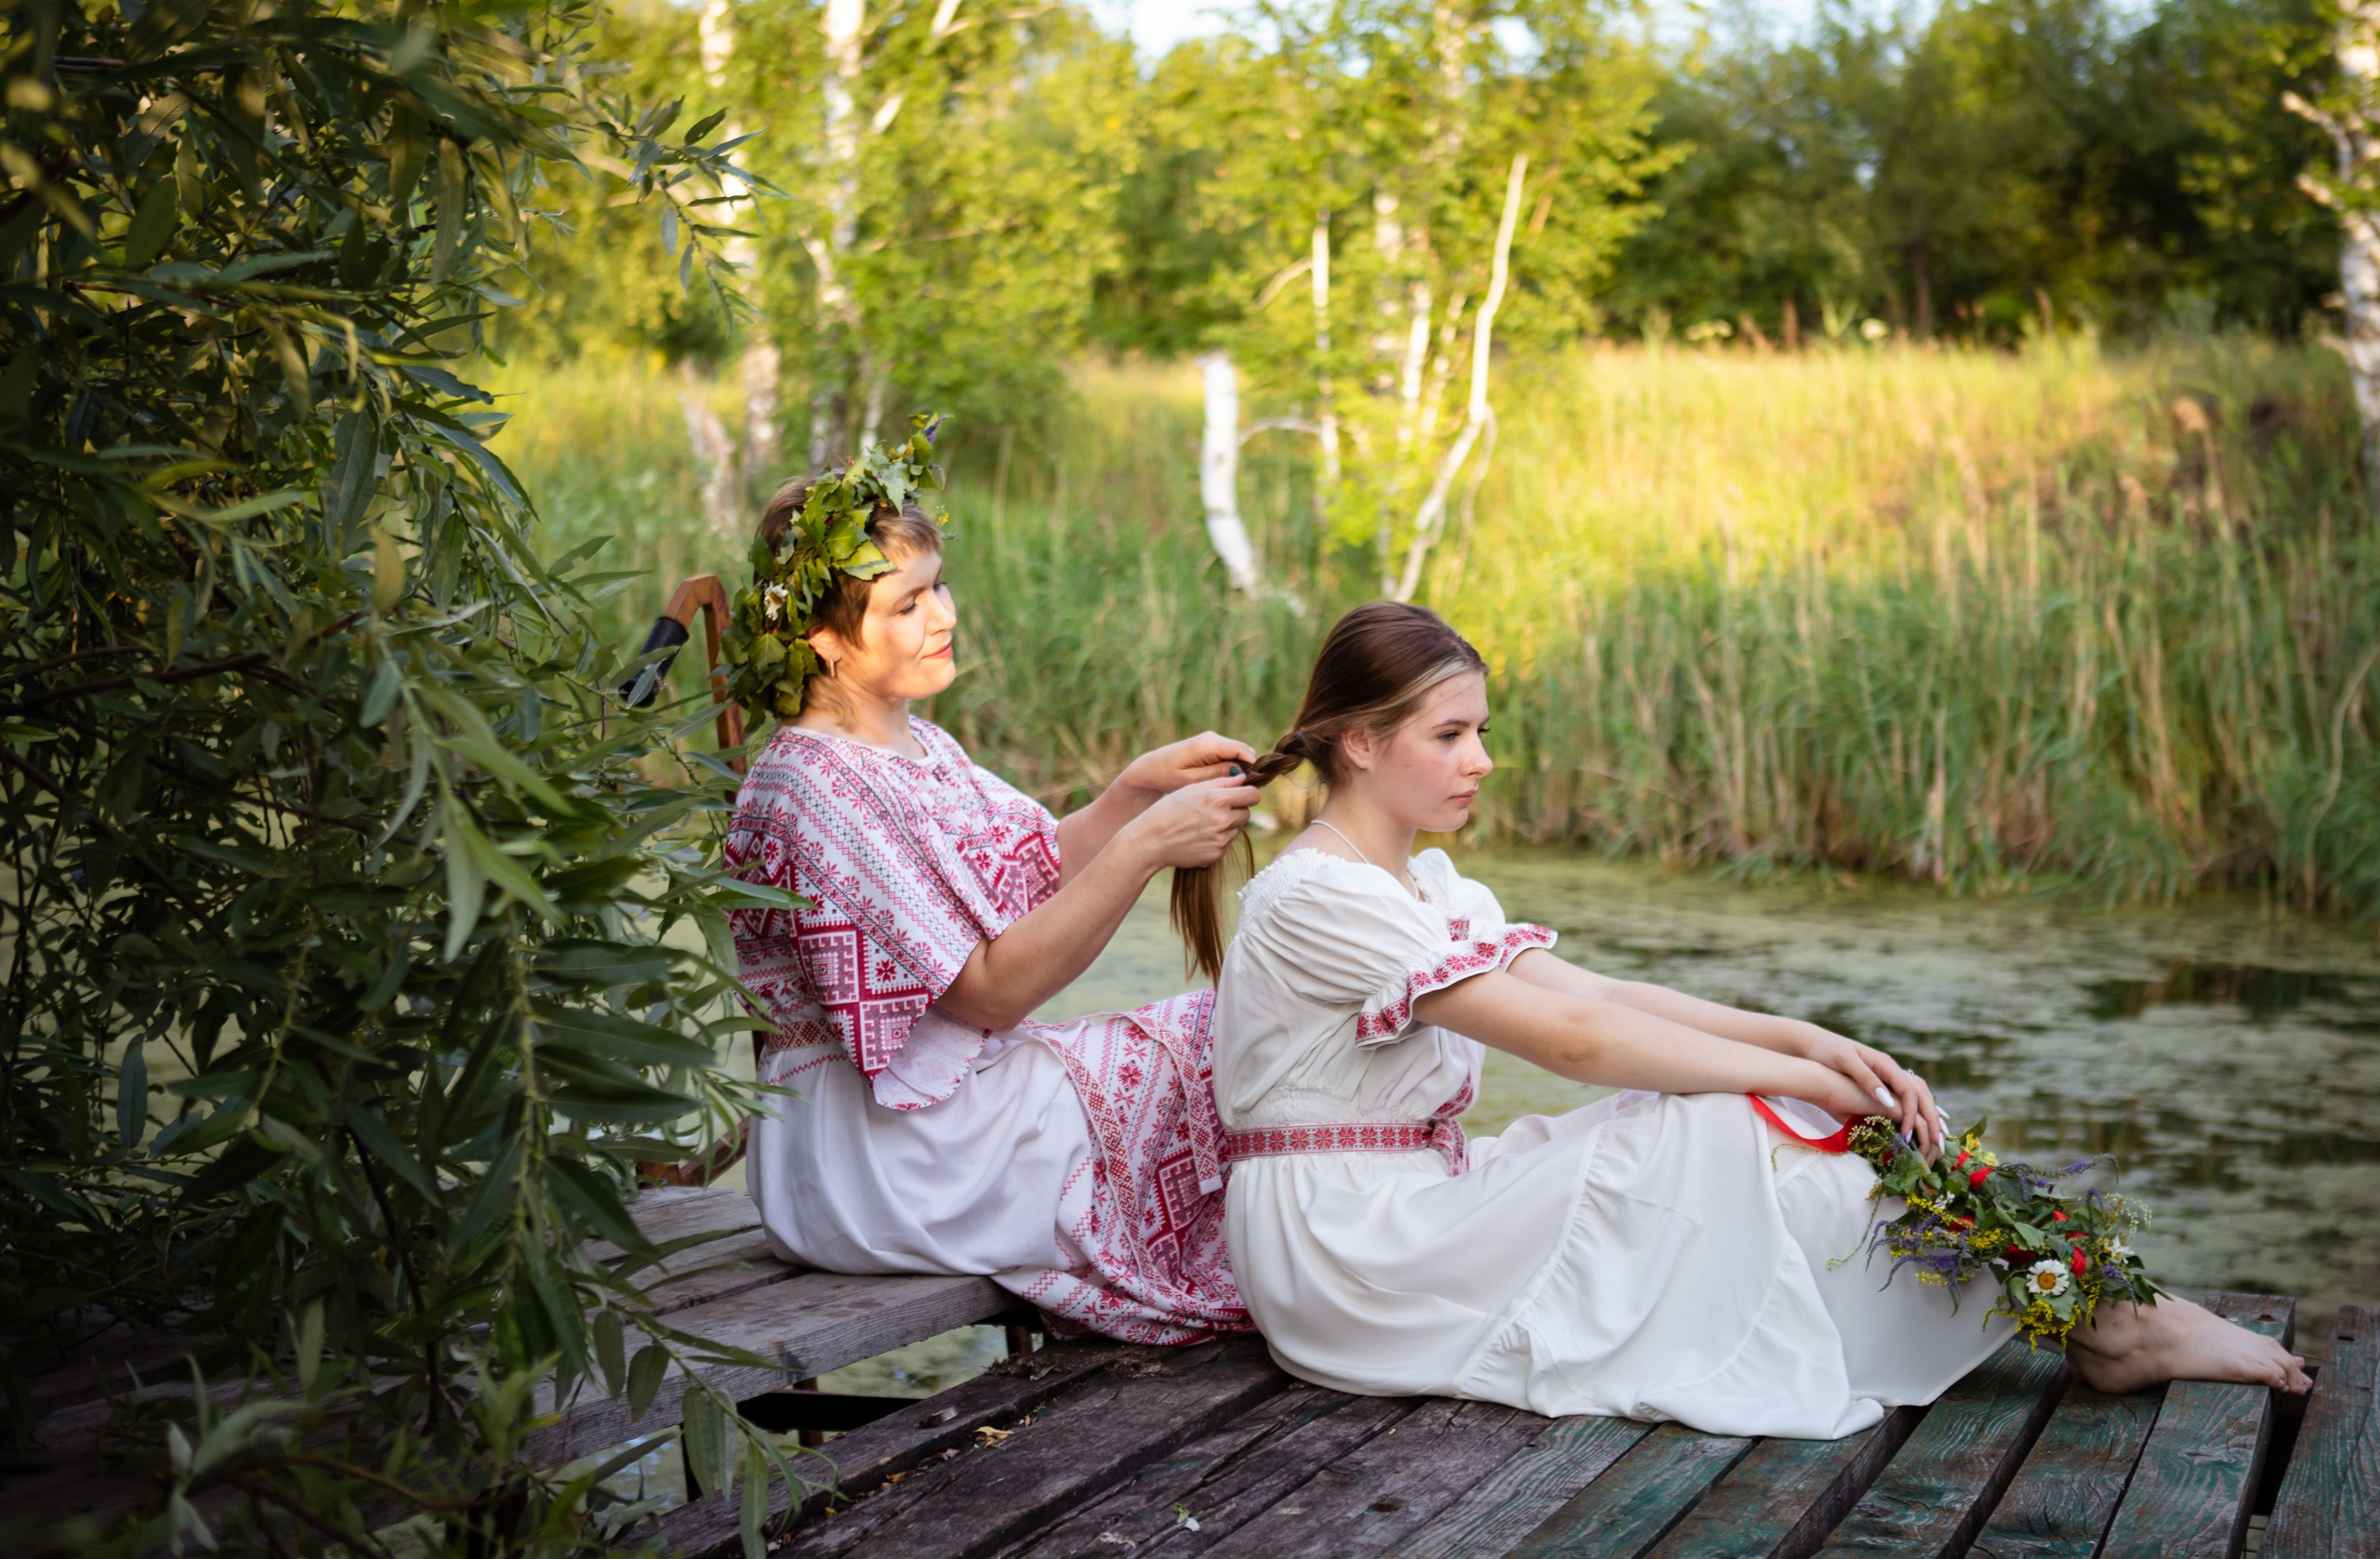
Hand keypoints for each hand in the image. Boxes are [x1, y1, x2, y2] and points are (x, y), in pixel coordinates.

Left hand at [1116, 732, 1257, 797]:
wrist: (1151, 767)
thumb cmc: (1167, 776)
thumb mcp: (1191, 780)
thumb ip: (1216, 774)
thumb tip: (1240, 771)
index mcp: (1207, 744)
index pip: (1242, 750)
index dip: (1252, 767)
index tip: (1252, 786)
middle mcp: (1212, 737)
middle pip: (1243, 750)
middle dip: (1247, 768)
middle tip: (1241, 790)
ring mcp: (1211, 738)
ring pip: (1238, 752)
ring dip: (1239, 767)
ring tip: (1230, 787)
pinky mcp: (1210, 743)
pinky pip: (1229, 753)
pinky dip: (1232, 765)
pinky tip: (1223, 781)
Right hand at [1124, 773, 1261, 869]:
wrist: (1150, 841)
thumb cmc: (1168, 810)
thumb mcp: (1190, 789)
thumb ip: (1220, 782)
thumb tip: (1243, 778)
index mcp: (1217, 799)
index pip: (1253, 795)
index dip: (1247, 794)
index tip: (1241, 795)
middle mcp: (1222, 820)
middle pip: (1246, 814)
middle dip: (1235, 811)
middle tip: (1214, 810)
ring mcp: (1220, 840)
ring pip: (1236, 830)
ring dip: (1225, 827)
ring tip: (1201, 825)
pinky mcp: (1216, 855)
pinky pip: (1225, 845)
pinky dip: (1216, 842)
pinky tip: (1197, 838)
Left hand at [1800, 1026, 1944, 1159]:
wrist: (1813, 1042)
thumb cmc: (1826, 1051)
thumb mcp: (1845, 1062)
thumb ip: (1866, 1079)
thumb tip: (1887, 1100)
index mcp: (1884, 1064)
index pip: (1909, 1091)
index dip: (1913, 1113)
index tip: (1909, 1135)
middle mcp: (1890, 1068)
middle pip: (1920, 1093)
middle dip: (1931, 1117)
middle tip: (1938, 1142)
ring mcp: (1886, 1074)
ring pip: (1917, 1093)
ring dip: (1929, 1113)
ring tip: (1937, 1135)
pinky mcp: (1879, 1080)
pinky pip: (1905, 1095)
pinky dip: (1917, 1109)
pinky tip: (1920, 1122)